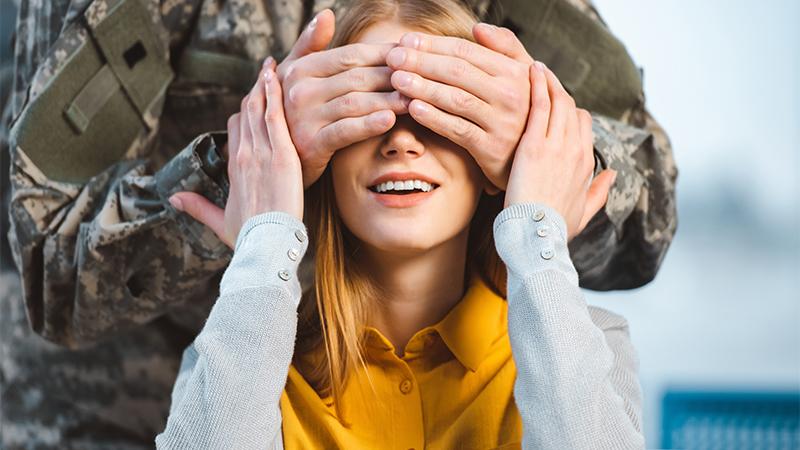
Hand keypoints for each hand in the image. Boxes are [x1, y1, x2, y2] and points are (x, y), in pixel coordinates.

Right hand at [168, 63, 302, 246]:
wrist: (264, 245)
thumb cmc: (248, 238)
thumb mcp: (219, 222)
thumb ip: (197, 207)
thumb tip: (173, 199)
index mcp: (233, 169)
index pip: (235, 130)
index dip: (243, 114)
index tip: (252, 102)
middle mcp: (244, 156)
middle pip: (246, 113)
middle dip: (255, 91)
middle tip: (264, 70)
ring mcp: (262, 153)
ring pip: (259, 109)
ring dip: (265, 85)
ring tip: (272, 65)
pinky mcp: (282, 156)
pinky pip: (275, 117)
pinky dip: (274, 95)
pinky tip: (277, 76)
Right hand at [276, 9, 409, 187]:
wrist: (278, 158)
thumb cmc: (293, 112)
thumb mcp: (295, 76)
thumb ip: (310, 44)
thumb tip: (327, 14)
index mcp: (300, 69)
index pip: (350, 55)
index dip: (383, 53)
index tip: (411, 55)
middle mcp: (299, 90)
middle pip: (357, 77)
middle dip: (392, 77)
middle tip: (421, 77)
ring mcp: (304, 118)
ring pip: (355, 103)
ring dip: (388, 99)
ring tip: (414, 99)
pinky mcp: (311, 144)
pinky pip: (346, 131)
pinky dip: (369, 124)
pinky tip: (390, 120)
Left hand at [386, 24, 533, 191]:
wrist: (535, 160)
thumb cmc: (523, 113)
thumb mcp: (523, 77)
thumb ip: (506, 47)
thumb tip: (478, 28)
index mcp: (515, 72)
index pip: (466, 51)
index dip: (433, 44)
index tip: (406, 40)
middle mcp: (510, 95)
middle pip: (457, 72)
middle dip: (421, 62)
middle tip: (393, 57)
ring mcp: (501, 122)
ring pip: (455, 99)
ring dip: (423, 87)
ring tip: (396, 79)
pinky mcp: (490, 148)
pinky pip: (457, 129)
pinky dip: (434, 117)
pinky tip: (412, 108)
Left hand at [505, 62, 615, 239]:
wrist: (537, 238)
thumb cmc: (556, 230)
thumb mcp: (584, 212)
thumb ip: (599, 192)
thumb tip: (613, 177)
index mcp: (586, 164)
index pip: (583, 124)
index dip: (570, 112)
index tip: (555, 106)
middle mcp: (576, 150)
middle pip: (572, 108)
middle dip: (558, 91)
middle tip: (542, 77)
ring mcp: (557, 145)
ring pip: (558, 101)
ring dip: (548, 81)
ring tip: (536, 67)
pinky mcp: (535, 145)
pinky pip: (540, 106)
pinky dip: (537, 85)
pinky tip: (530, 70)